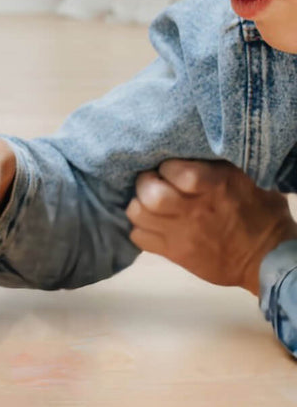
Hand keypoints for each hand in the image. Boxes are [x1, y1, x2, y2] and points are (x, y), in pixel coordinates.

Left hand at [127, 159, 296, 293]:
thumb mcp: (247, 178)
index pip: (173, 169)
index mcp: (215, 185)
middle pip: (151, 194)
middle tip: (153, 182)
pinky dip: (140, 228)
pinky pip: (139, 237)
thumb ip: (217, 165)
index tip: (170, 167)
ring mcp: (181, 233)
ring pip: (138, 214)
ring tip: (149, 202)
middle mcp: (194, 209)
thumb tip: (190, 148)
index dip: (166, 166)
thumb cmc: (261, 212)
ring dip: (139, 204)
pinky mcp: (175, 253)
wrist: (268, 258)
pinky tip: (152, 223)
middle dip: (145, 183)